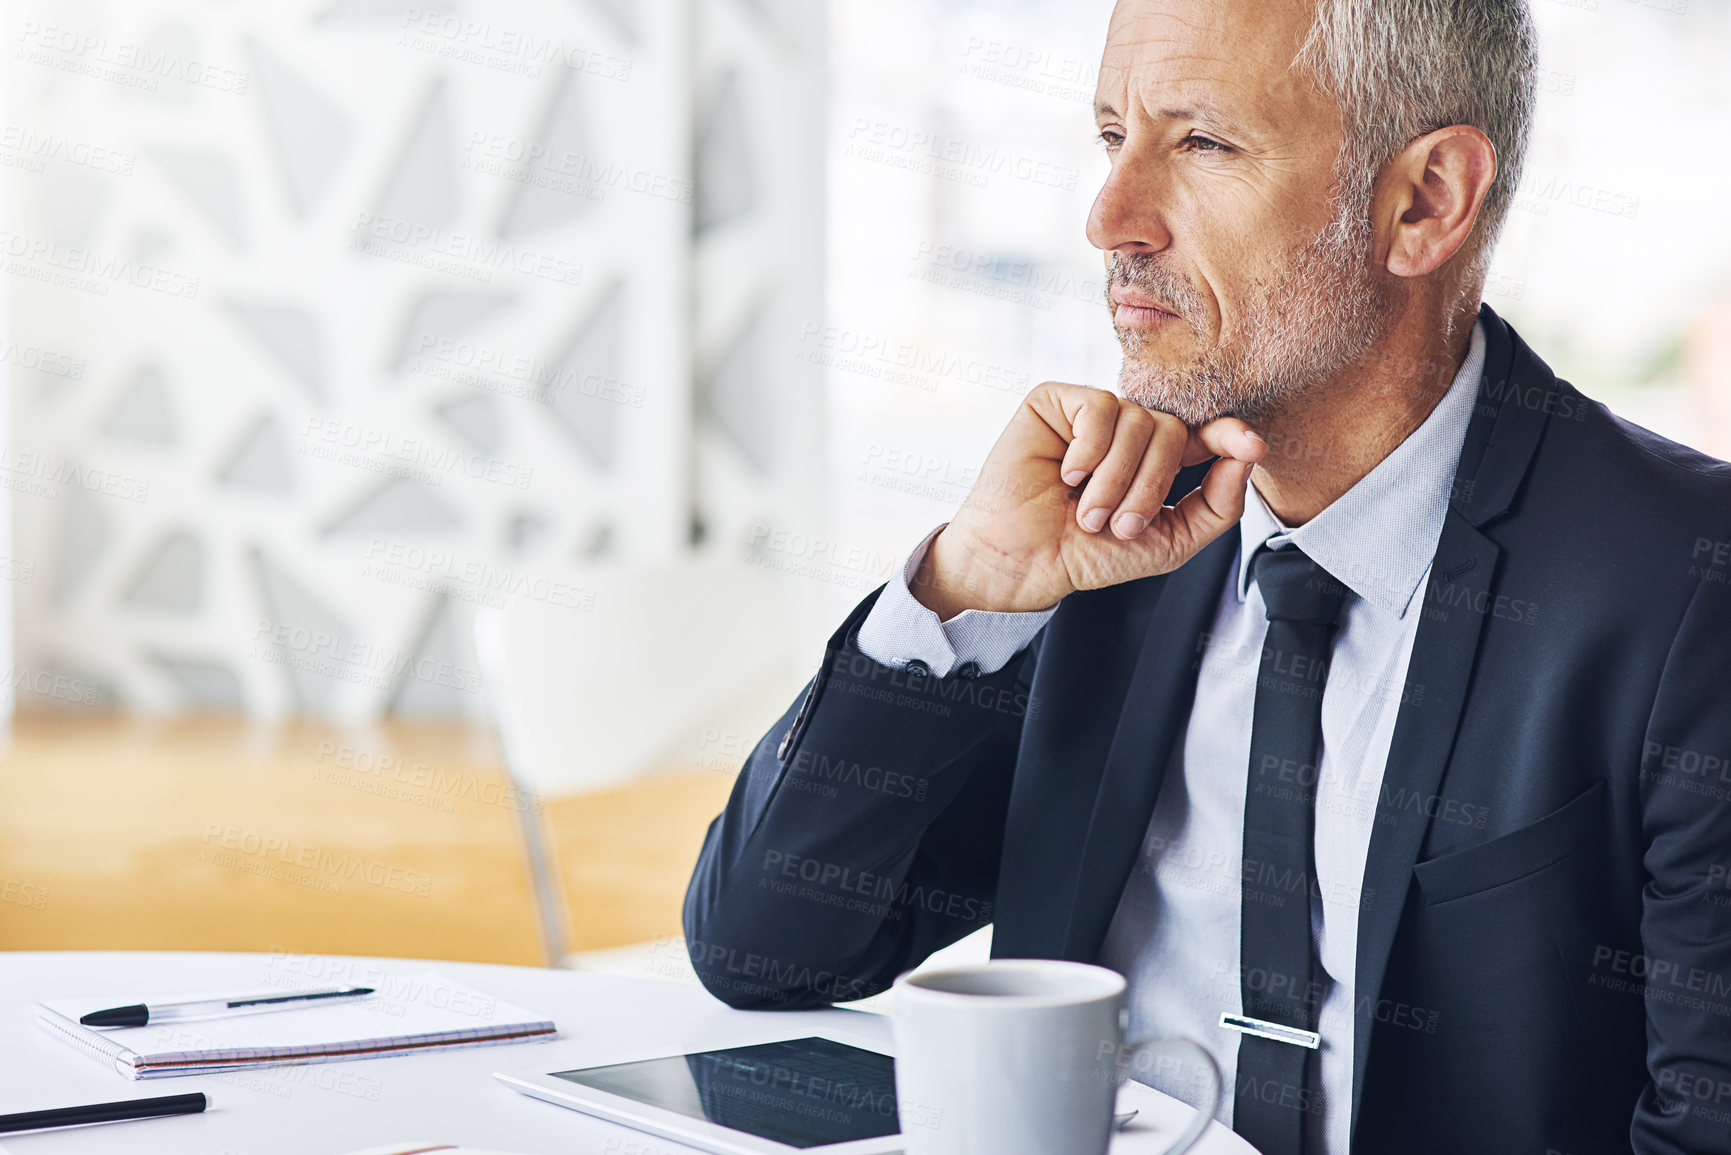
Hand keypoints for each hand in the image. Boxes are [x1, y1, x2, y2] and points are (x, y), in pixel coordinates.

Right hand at [911, 382, 1264, 618]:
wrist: (1023, 563)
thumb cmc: (1086, 555)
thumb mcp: (1168, 543)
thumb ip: (1217, 506)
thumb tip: (1247, 458)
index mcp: (1157, 459)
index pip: (1205, 433)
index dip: (1230, 435)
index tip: (1252, 445)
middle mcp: (1127, 430)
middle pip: (1172, 431)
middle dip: (1150, 487)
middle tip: (1117, 525)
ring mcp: (1091, 413)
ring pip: (1139, 420)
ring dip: (1115, 479)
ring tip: (1085, 512)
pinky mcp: (1055, 401)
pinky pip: (1100, 408)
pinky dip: (1089, 451)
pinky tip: (1065, 475)